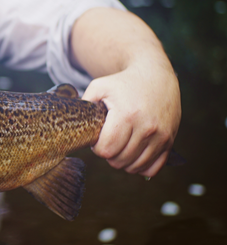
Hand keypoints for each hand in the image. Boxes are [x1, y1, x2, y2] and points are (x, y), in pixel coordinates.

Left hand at [82, 62, 180, 177]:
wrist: (155, 76)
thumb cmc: (123, 82)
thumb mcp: (99, 86)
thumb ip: (84, 104)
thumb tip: (74, 122)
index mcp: (127, 115)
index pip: (107, 150)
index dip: (97, 148)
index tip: (98, 138)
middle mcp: (147, 127)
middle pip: (119, 161)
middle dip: (109, 154)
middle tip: (108, 140)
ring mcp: (161, 136)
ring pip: (135, 167)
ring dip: (123, 161)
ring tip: (119, 146)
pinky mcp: (170, 141)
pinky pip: (153, 168)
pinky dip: (141, 166)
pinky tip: (133, 154)